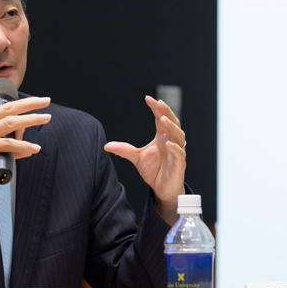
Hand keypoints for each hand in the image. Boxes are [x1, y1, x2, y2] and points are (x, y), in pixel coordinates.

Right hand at [0, 96, 50, 216]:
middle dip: (30, 103)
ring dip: (31, 120)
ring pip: (12, 123)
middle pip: (11, 108)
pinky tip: (33, 148)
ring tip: (45, 118)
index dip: (23, 103)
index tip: (37, 101)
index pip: (6, 107)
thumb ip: (5, 146)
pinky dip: (23, 145)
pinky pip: (8, 144)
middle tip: (46, 101)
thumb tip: (26, 150)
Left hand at [104, 95, 185, 224]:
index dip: (156, 108)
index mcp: (163, 137)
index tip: (148, 98)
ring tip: (162, 120)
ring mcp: (177, 152)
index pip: (161, 118)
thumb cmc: (154, 171)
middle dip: (166, 112)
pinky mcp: (179, 164)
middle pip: (173, 122)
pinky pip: (179, 154)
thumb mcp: (137, 158)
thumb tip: (106, 145)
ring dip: (171, 127)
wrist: (163, 189)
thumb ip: (124, 150)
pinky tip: (168, 144)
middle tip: (159, 103)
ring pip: (178, 136)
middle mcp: (172, 141)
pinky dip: (175, 148)